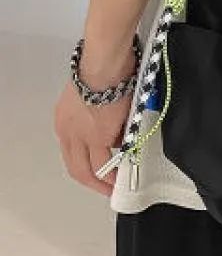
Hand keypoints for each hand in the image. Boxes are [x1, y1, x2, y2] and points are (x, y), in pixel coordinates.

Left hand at [54, 47, 135, 195]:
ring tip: (119, 184)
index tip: (97, 174)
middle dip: (93, 182)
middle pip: (76, 168)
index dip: (85, 168)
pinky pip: (107, 163)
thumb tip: (114, 134)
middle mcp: (67, 132)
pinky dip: (115, 173)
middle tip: (107, 190)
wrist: (105, 64)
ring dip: (106, 179)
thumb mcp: (91, 99)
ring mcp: (82, 136)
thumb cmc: (104, 71)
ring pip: (91, 169)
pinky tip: (124, 175)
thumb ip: (96, 118)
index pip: (71, 153)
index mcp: (64, 121)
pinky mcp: (99, 137)